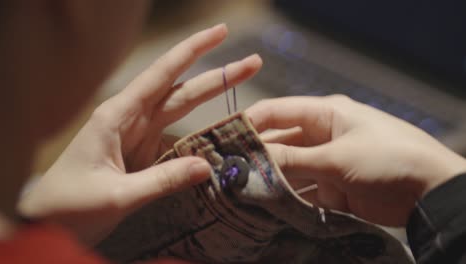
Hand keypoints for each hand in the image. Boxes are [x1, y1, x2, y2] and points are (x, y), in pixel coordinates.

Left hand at [18, 24, 262, 244]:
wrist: (49, 220)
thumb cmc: (69, 204)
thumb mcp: (116, 195)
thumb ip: (162, 181)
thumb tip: (208, 167)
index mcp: (118, 116)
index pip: (162, 75)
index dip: (192, 51)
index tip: (220, 32)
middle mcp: (131, 119)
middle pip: (181, 90)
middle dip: (217, 75)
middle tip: (253, 62)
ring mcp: (140, 136)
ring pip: (182, 110)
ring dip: (213, 98)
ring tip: (243, 93)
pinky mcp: (145, 154)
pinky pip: (179, 138)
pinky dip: (202, 135)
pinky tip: (221, 135)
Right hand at [246, 95, 465, 225]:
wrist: (430, 193)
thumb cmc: (389, 158)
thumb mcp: (338, 157)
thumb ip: (294, 158)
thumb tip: (254, 158)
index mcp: (325, 113)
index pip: (277, 111)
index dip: (249, 121)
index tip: (223, 137)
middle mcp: (321, 134)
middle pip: (279, 141)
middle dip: (256, 154)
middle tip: (227, 169)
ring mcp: (325, 161)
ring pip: (288, 167)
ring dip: (269, 177)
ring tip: (240, 189)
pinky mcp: (331, 187)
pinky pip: (301, 189)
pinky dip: (286, 196)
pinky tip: (266, 204)